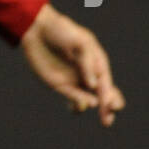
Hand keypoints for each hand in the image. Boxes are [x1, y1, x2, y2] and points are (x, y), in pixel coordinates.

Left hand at [20, 4, 124, 125]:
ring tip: (91, 110)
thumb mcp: (80, 41)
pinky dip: (78, 104)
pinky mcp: (60, 84)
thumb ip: (88, 63)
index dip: (111, 96)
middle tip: (107, 120)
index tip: (110, 105)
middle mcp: (88, 73)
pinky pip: (73, 97)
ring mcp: (74, 80)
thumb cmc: (62, 30)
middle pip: (103, 95)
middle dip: (108, 108)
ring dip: (92, 107)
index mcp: (97, 61)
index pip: (107, 83)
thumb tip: (94, 86)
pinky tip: (78, 107)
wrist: (38, 29)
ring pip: (89, 99)